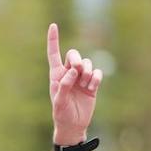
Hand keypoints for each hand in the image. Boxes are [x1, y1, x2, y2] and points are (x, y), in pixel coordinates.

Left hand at [47, 23, 102, 143]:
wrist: (74, 125)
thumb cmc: (62, 114)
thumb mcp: (59, 102)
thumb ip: (64, 86)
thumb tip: (73, 71)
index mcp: (56, 75)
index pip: (54, 54)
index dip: (53, 40)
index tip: (53, 25)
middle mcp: (68, 74)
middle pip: (74, 55)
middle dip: (77, 59)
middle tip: (78, 69)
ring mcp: (81, 78)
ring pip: (88, 63)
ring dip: (88, 71)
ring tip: (85, 85)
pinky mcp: (92, 84)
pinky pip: (97, 73)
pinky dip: (96, 77)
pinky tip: (92, 87)